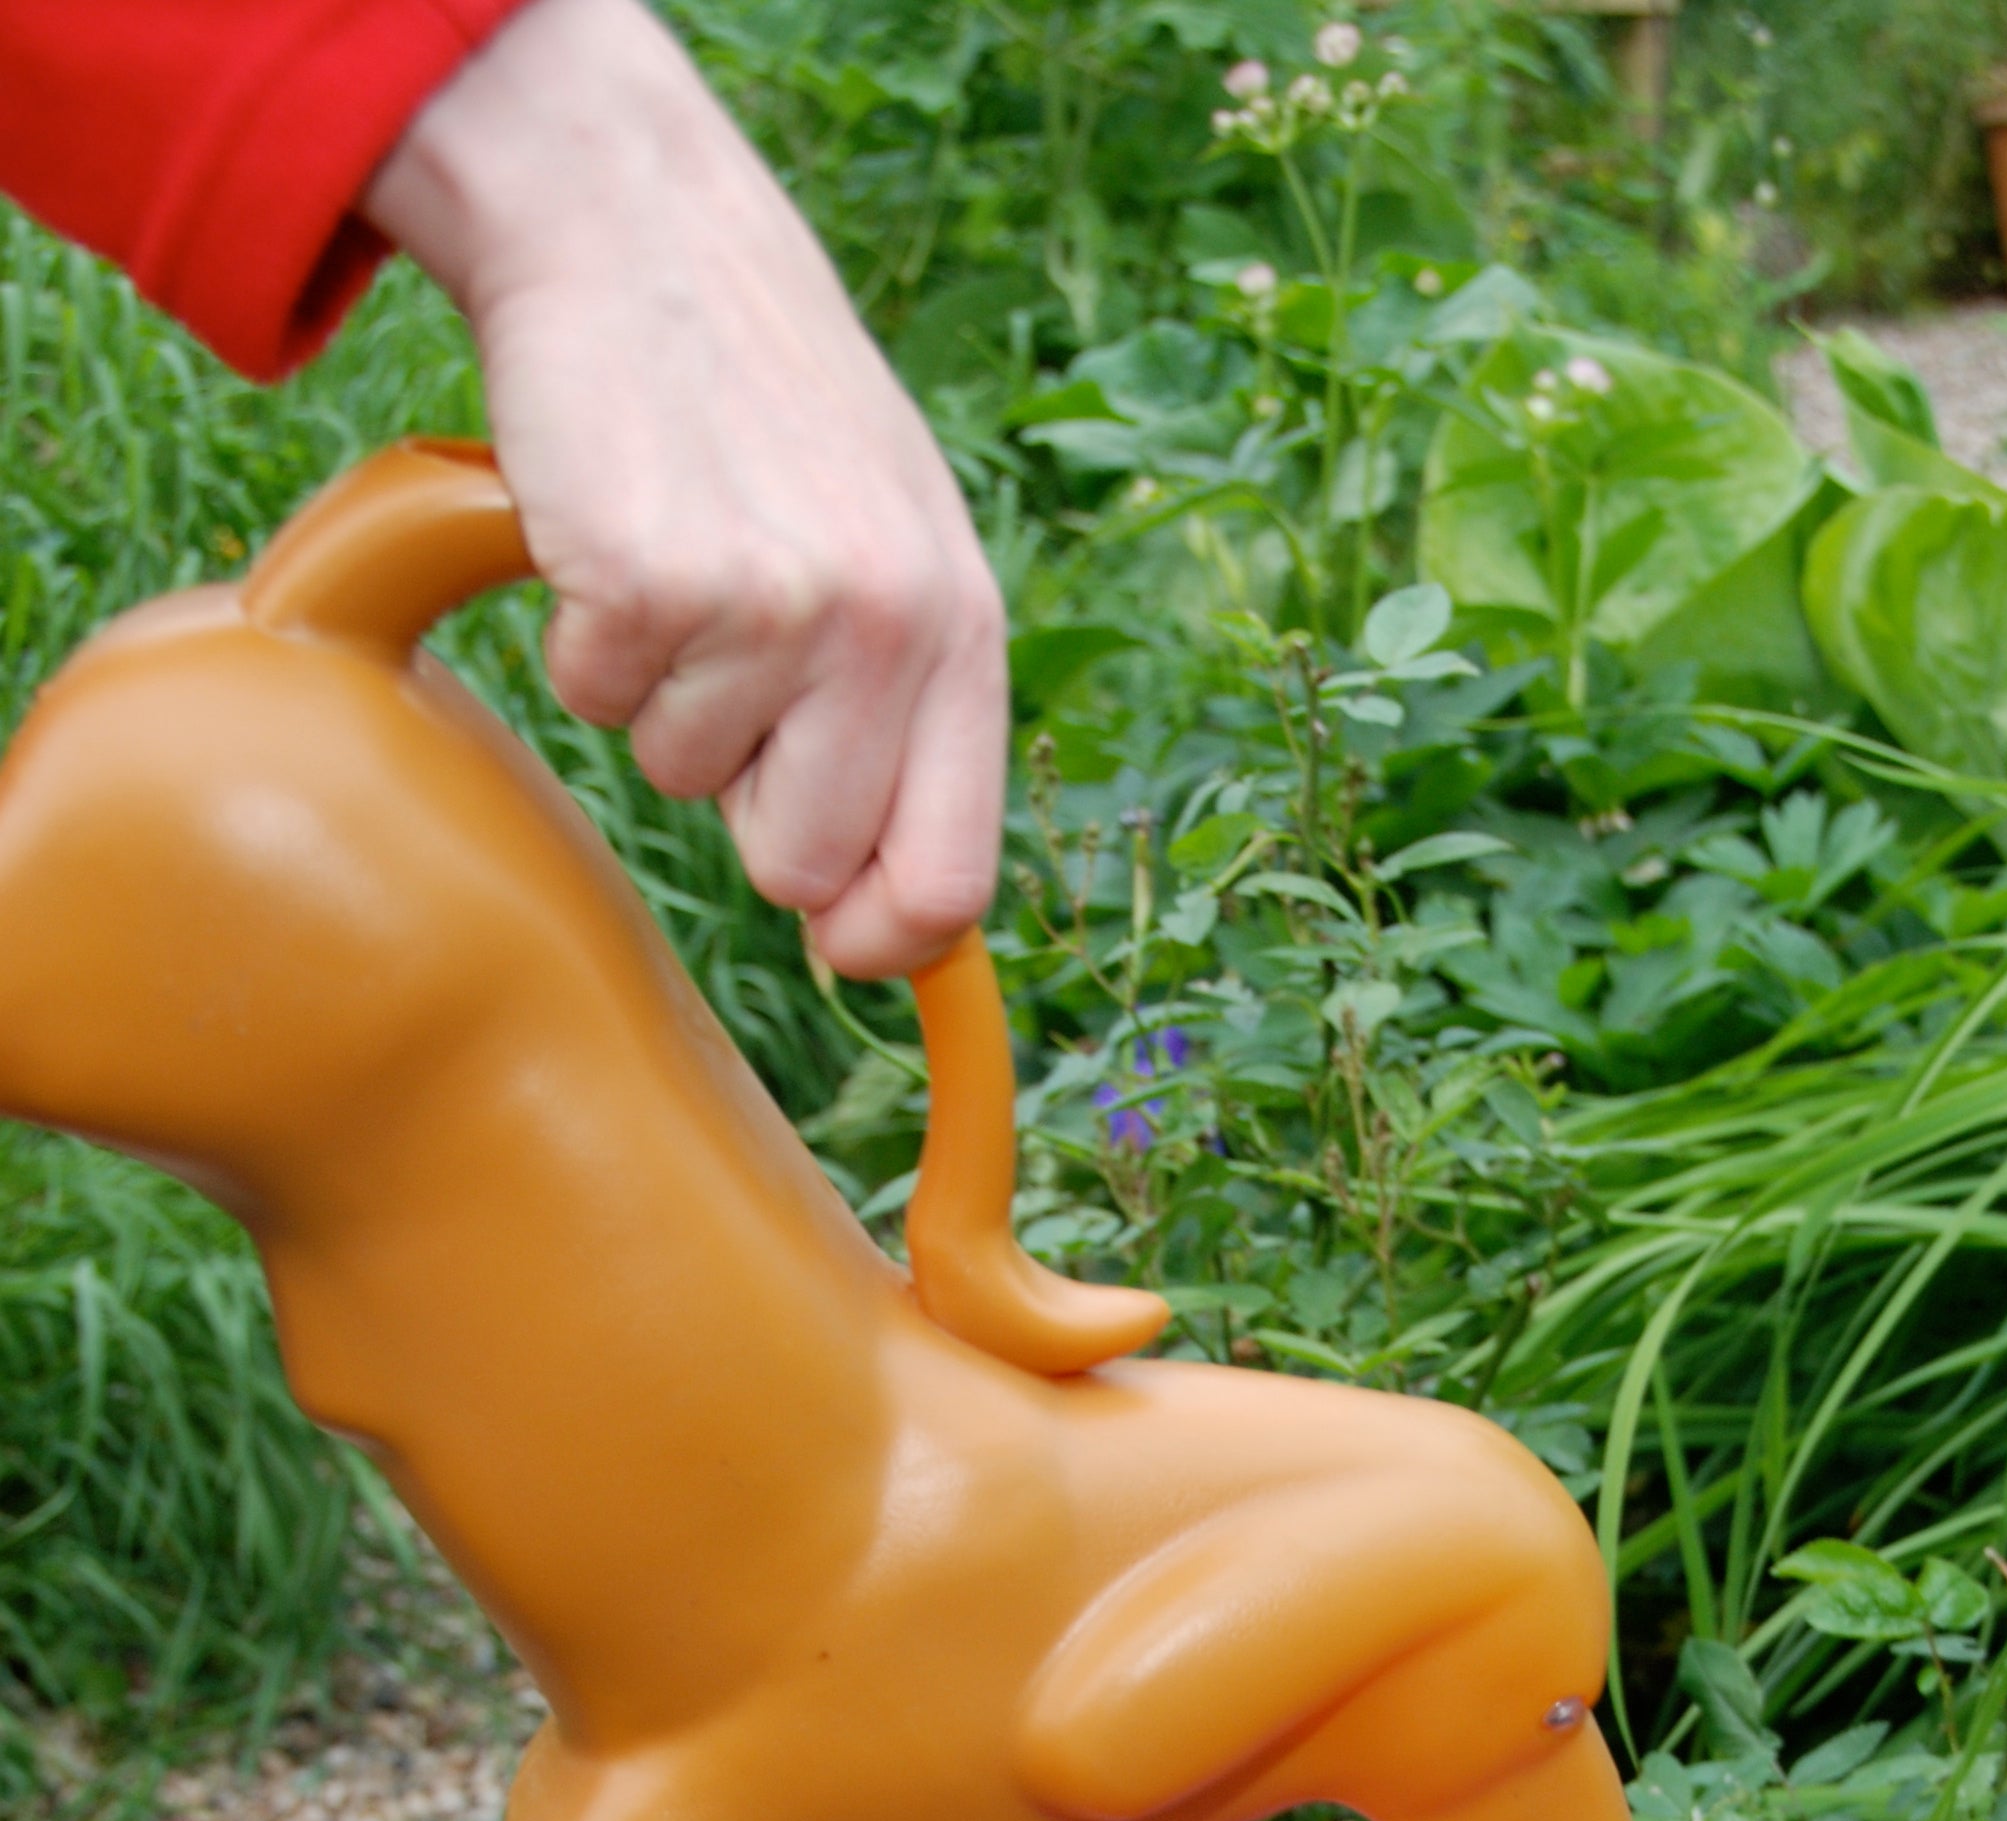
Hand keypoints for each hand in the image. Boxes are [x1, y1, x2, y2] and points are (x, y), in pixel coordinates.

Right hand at [365, 0, 1005, 978]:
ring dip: (659, 695)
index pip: (948, 883)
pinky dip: (585, 637)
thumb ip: (907, 721)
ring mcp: (773, 607)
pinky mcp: (653, 583)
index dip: (880, 942)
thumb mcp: (891, 550)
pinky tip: (618, 530)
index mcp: (963, 632)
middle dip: (745, 802)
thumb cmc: (764, 413)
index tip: (834, 941)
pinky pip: (596, 700)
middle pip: (803, 867)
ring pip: (683, 782)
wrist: (641, 233)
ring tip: (680, 561)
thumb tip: (882, 933)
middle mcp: (887, 627)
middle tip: (729, 667)